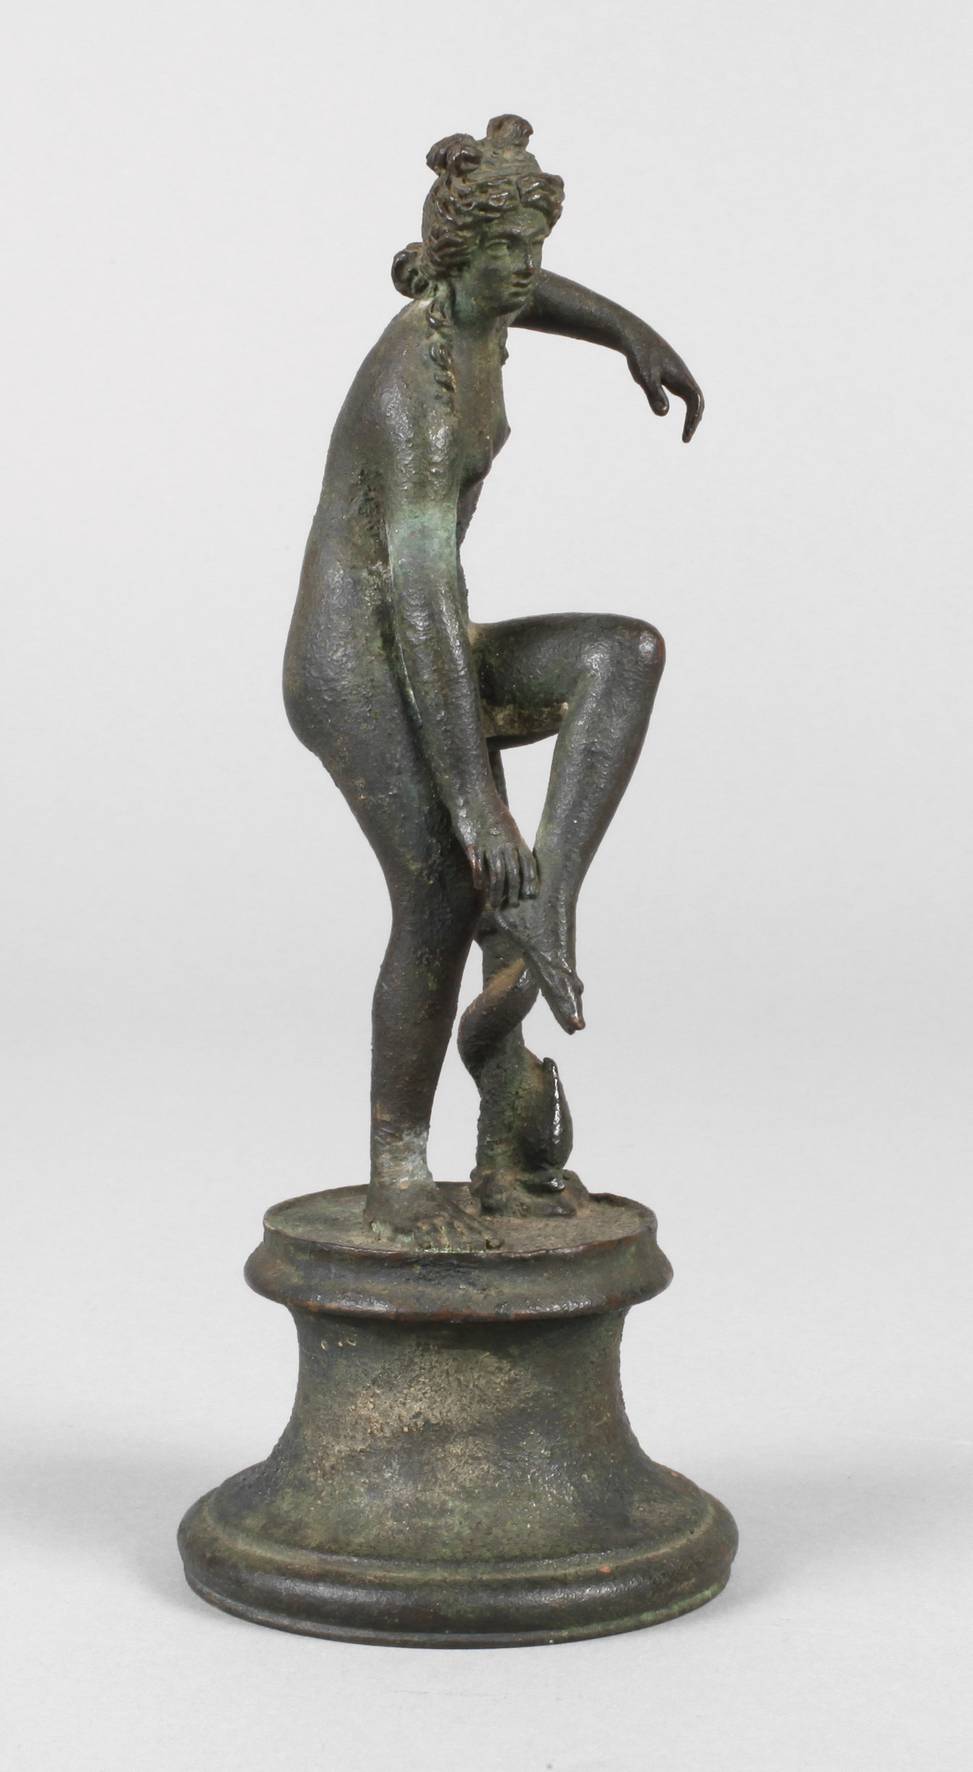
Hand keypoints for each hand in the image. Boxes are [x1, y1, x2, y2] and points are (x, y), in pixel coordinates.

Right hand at [459, 797, 537, 907]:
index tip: (532, 894)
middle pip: (513, 873)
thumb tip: (519, 858)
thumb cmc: (492, 811)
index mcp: (515, 839)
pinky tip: (479, 888)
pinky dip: (479, 878)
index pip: (527, 864)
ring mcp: (489, 845)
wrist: (475, 796)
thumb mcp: (509, 826)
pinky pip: (478, 866)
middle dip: (514, 891)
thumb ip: (513, 843)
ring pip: (496, 874)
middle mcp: (505, 844)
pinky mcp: (473, 845)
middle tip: (513, 905)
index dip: (530, 880)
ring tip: (495, 903)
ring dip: (496, 891)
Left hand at [625, 325, 703, 442]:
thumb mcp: (646, 378)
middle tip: (686, 437)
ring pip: (692, 396)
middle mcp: (684, 375)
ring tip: (686, 430)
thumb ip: (655, 395)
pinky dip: (685, 405)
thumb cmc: (640, 356)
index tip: (685, 437)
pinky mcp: (671, 373)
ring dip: (692, 413)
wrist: (635, 336)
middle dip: (694, 419)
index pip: (695, 402)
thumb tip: (664, 413)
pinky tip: (671, 410)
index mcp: (681, 377)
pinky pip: (683, 392)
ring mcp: (679, 374)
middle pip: (698, 400)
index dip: (692, 420)